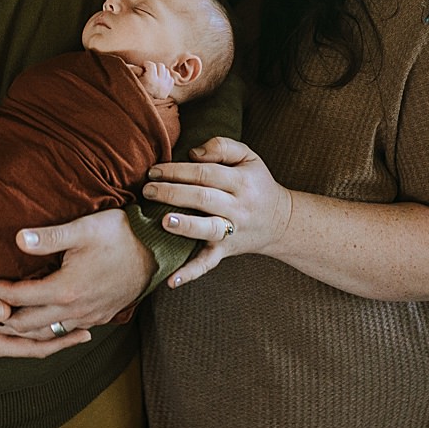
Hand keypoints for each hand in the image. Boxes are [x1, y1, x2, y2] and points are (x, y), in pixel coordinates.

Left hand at [0, 210, 155, 336]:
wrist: (158, 252)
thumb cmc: (121, 235)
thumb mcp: (84, 228)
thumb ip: (50, 237)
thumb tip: (17, 238)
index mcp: (66, 289)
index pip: (18, 296)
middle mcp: (75, 309)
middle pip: (27, 324)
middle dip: (0, 319)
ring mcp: (88, 317)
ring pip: (46, 333)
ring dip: (21, 330)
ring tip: (1, 323)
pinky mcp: (99, 318)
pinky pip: (65, 332)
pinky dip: (45, 332)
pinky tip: (38, 327)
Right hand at [0, 269, 89, 358]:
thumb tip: (4, 312)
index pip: (32, 348)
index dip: (58, 342)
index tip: (81, 332)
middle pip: (39, 345)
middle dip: (64, 338)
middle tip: (92, 327)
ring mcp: (0, 334)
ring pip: (36, 336)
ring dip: (57, 330)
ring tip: (82, 320)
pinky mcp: (1, 322)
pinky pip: (29, 326)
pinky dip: (47, 321)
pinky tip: (61, 312)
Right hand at [136, 61, 177, 102]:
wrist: (145, 104)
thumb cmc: (138, 89)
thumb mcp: (134, 80)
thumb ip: (135, 70)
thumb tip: (140, 66)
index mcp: (151, 80)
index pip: (151, 65)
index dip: (147, 64)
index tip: (144, 65)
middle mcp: (160, 83)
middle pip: (161, 66)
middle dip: (155, 67)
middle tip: (150, 70)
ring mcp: (166, 86)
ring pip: (166, 71)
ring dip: (160, 72)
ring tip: (155, 76)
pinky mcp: (169, 89)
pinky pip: (171, 78)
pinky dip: (166, 78)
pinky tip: (160, 81)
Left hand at [142, 138, 293, 287]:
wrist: (280, 222)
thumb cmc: (256, 185)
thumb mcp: (249, 158)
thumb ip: (222, 147)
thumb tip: (193, 153)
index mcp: (241, 181)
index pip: (206, 172)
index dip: (178, 170)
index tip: (154, 170)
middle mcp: (237, 207)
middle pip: (203, 197)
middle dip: (173, 193)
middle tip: (148, 190)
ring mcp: (231, 231)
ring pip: (208, 228)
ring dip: (186, 226)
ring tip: (164, 221)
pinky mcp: (225, 251)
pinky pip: (208, 263)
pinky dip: (190, 273)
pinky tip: (171, 281)